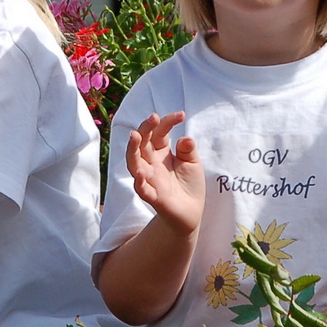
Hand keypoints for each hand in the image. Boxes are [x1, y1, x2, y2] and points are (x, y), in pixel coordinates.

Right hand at [126, 112, 204, 235]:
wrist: (191, 212)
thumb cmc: (189, 184)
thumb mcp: (193, 162)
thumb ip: (188, 149)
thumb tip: (185, 138)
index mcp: (160, 152)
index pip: (159, 133)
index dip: (167, 122)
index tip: (181, 114)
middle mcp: (151, 164)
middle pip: (142, 143)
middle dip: (145, 129)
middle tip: (153, 117)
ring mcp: (149, 179)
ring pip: (134, 163)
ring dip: (132, 150)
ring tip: (135, 136)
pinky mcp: (153, 197)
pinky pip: (142, 190)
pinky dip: (139, 182)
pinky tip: (140, 173)